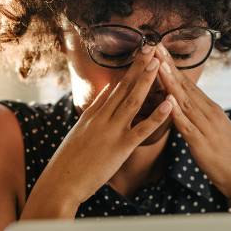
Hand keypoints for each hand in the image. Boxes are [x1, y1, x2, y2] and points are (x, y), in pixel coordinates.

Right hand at [32, 46, 173, 206]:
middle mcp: (102, 118)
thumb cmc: (68, 162)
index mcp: (93, 115)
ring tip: (159, 63)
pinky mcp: (120, 147)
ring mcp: (111, 131)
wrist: (61, 182)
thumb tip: (106, 91)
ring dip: (147, 81)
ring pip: (133, 101)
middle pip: (124, 87)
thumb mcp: (79, 132)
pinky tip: (169, 104)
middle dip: (139, 67)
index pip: (114, 88)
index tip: (140, 54)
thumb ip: (93, 111)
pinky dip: (157, 116)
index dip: (129, 70)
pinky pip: (142, 129)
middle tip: (152, 48)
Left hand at [153, 45, 230, 210]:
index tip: (159, 48)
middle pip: (185, 86)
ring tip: (157, 65)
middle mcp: (210, 114)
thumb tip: (186, 109)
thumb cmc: (230, 158)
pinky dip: (177, 113)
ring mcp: (207, 128)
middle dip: (168, 65)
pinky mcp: (202, 145)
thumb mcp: (215, 132)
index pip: (188, 83)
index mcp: (211, 110)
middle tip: (153, 45)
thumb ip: (200, 119)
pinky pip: (187, 127)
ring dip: (170, 82)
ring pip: (184, 101)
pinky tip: (167, 102)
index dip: (172, 66)